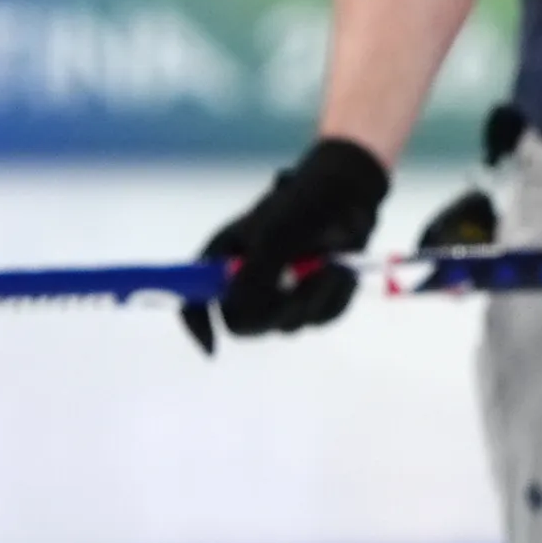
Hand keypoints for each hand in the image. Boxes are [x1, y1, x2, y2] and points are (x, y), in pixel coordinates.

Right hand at [181, 135, 390, 353]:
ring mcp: (280, 296)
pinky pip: (319, 318)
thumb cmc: (301, 206)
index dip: (198, 325)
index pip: (195, 302)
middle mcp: (247, 283)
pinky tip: (340, 270)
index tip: (213, 347)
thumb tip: (241, 313)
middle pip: (244, 324)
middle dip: (275, 309)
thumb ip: (253, 276)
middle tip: (301, 286)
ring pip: (288, 323)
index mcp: (222, 261)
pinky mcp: (312, 303)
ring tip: (329, 264)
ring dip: (312, 297)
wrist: (346, 195)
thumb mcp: (273, 235)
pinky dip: (333, 297)